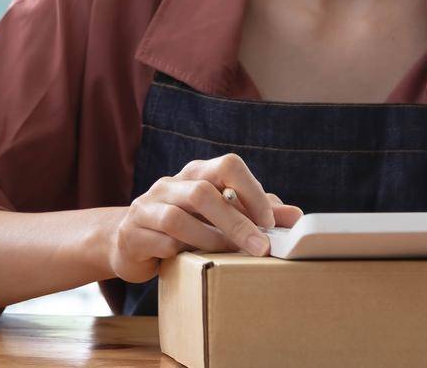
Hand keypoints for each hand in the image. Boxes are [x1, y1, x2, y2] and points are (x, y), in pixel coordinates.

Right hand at [106, 153, 303, 283]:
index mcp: (196, 173)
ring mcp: (146, 207)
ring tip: (226, 256)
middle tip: (260, 248)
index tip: (269, 221)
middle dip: (236, 222)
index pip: (228, 165)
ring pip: (178, 218)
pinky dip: (180, 254)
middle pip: (203, 193)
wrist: (129, 241)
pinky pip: (159, 243)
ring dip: (209, 240)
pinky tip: (190, 262)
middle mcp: (169, 184)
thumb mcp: (220, 215)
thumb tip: (296, 216)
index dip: (251, 191)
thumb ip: (255, 213)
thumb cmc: (186, 226)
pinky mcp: (132, 234)